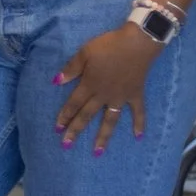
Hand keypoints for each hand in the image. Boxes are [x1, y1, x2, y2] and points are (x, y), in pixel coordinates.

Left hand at [54, 26, 160, 152]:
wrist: (137, 43)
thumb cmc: (108, 46)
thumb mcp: (84, 53)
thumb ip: (71, 69)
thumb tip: (56, 81)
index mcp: (89, 85)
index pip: (73, 104)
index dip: (64, 116)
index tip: (57, 129)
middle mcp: (104, 95)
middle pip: (87, 115)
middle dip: (76, 130)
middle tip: (66, 145)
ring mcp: (121, 97)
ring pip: (110, 120)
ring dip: (104, 136)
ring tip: (98, 152)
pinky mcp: (136, 94)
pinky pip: (138, 112)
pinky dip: (139, 123)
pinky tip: (138, 136)